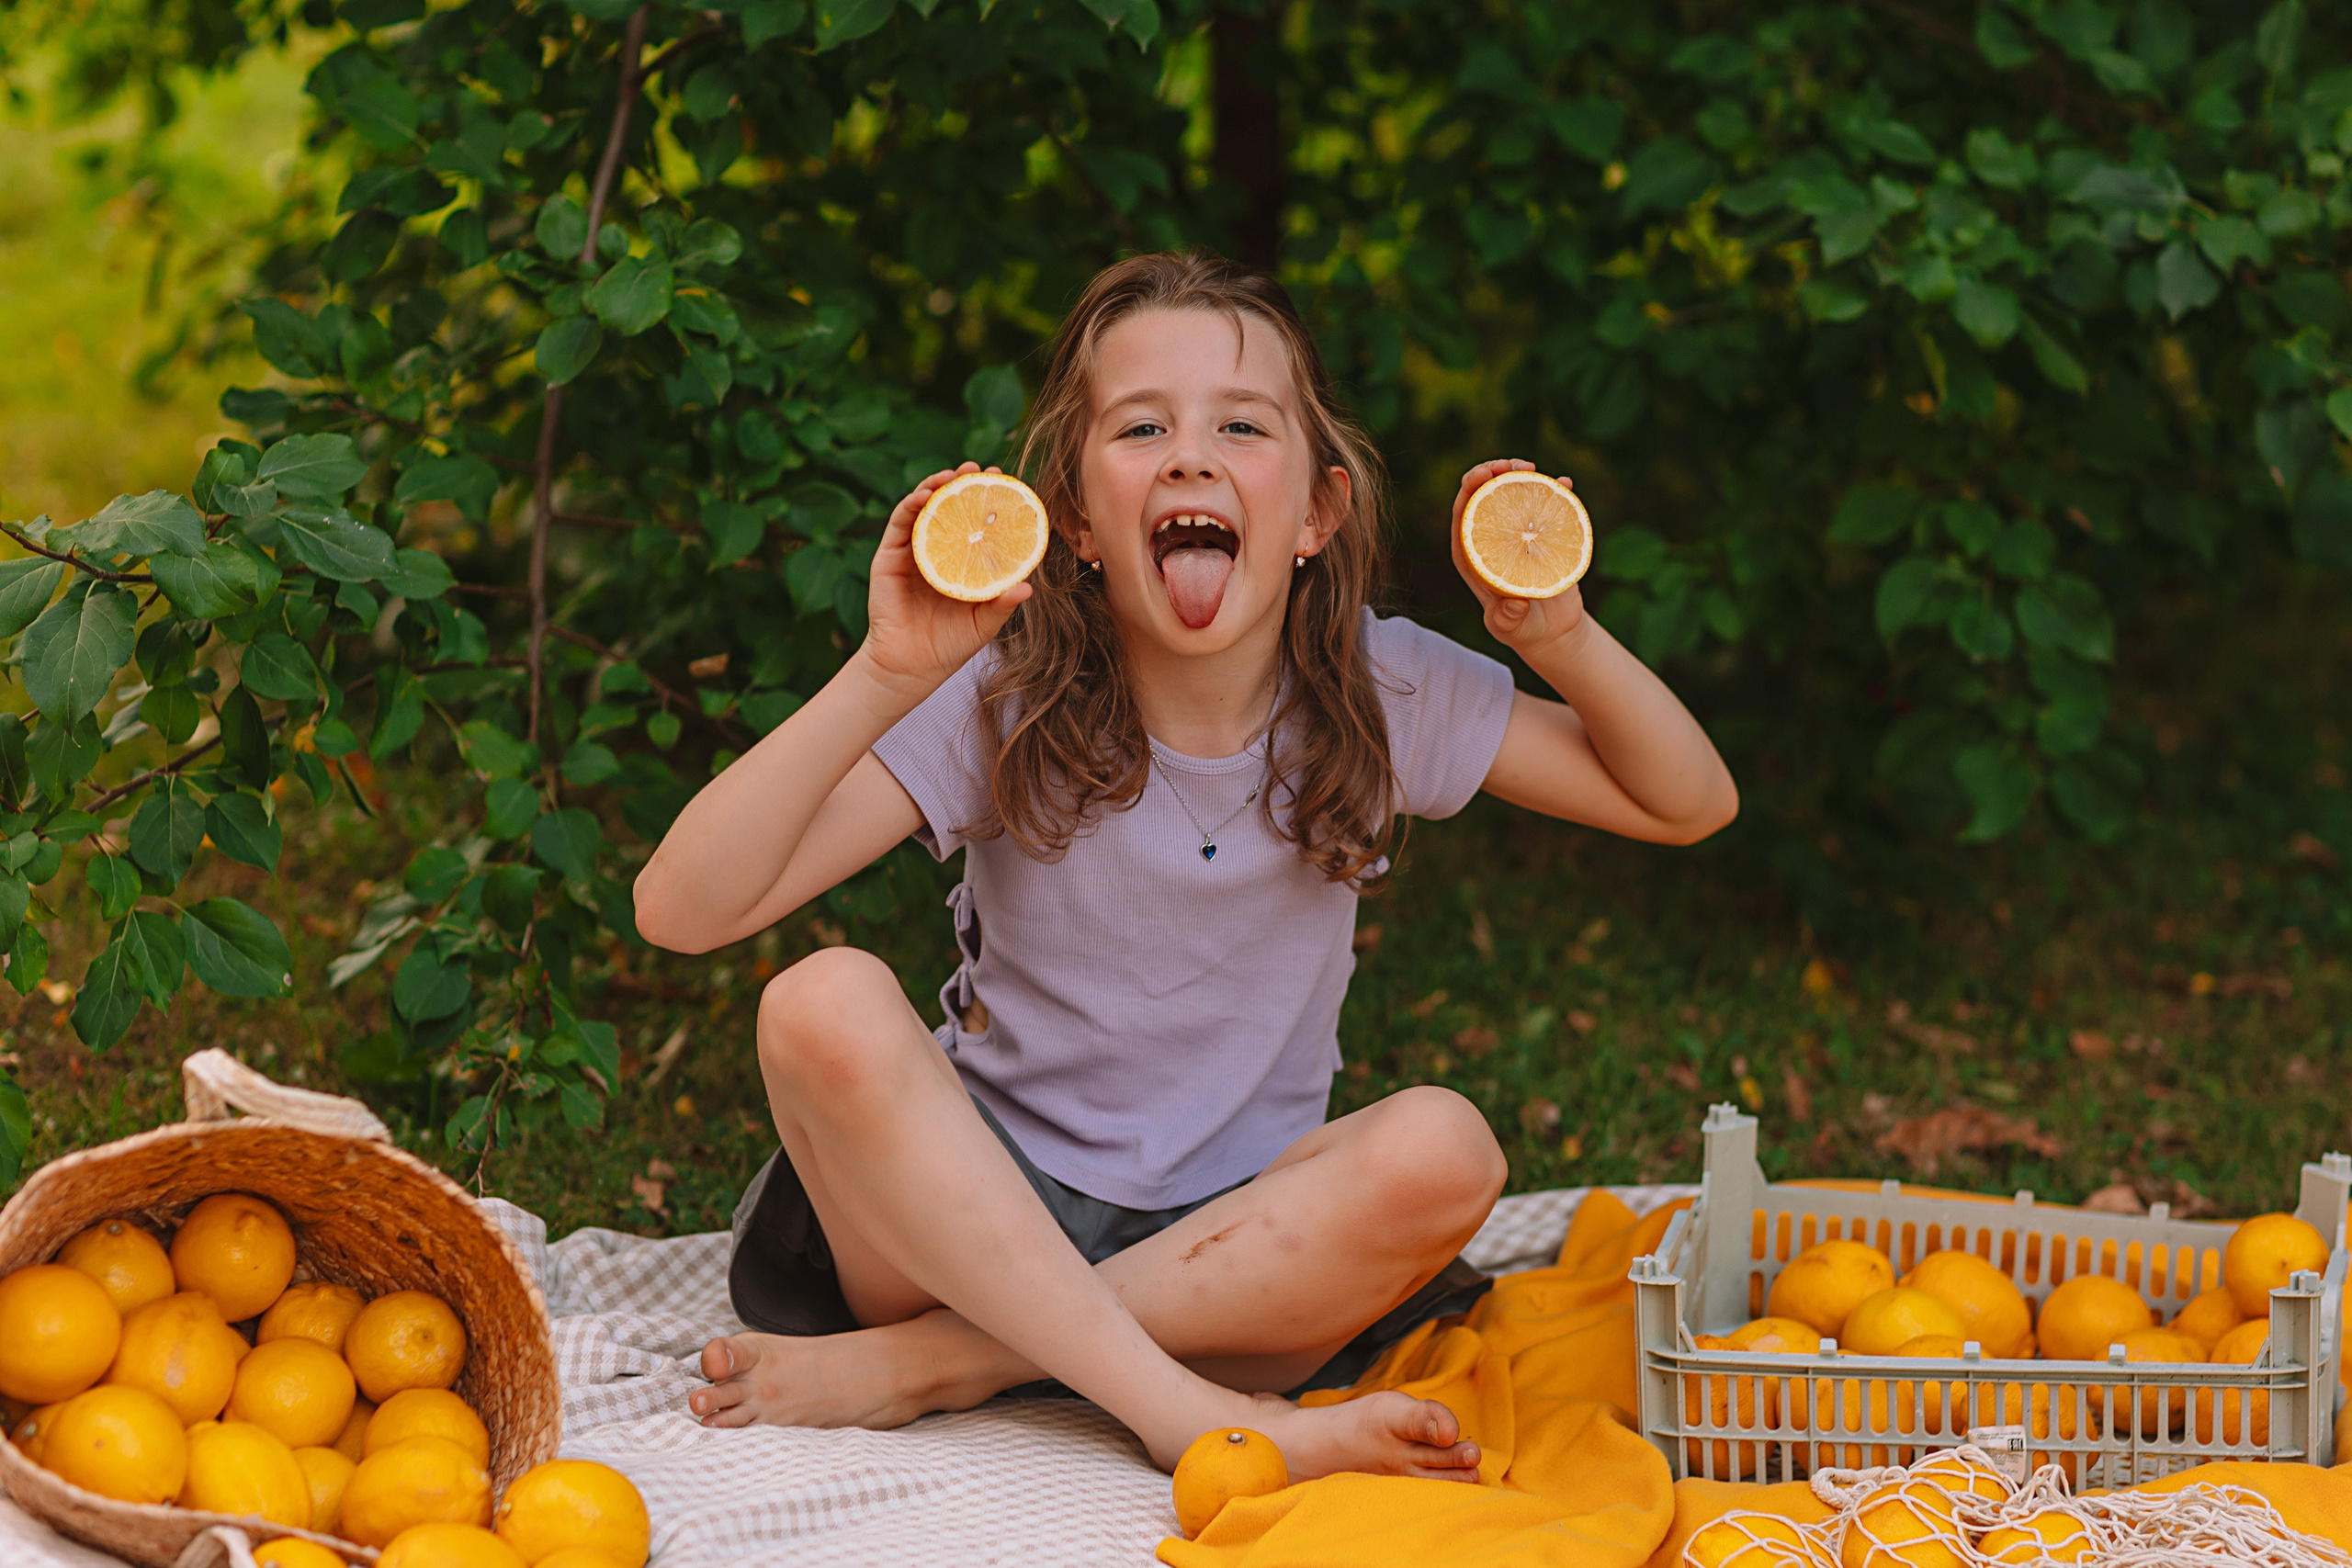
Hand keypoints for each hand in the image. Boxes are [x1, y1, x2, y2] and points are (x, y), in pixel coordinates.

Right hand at [856, 462, 1034, 705]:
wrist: (911, 668)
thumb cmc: (950, 644)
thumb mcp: (984, 622)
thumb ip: (1003, 603)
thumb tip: (1028, 587)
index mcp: (961, 560)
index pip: (975, 521)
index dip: (988, 499)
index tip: (1005, 482)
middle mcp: (937, 549)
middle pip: (949, 506)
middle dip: (962, 483)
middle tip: (978, 469)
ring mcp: (911, 551)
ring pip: (922, 508)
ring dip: (935, 485)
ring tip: (952, 475)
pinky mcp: (888, 558)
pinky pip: (899, 524)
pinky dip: (910, 505)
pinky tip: (923, 496)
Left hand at [1448, 459, 1589, 657]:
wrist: (1552, 629)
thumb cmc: (1523, 629)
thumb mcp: (1511, 628)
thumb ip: (1508, 619)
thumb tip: (1516, 603)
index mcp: (1472, 554)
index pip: (1462, 514)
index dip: (1469, 489)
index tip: (1483, 474)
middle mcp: (1490, 537)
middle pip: (1484, 495)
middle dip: (1493, 471)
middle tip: (1511, 465)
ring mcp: (1517, 532)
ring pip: (1512, 492)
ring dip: (1521, 473)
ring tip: (1533, 468)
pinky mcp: (1544, 533)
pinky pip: (1547, 504)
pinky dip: (1556, 490)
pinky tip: (1566, 481)